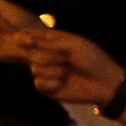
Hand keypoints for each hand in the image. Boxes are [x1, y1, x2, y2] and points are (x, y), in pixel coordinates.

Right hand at [11, 26, 125, 106]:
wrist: (104, 83)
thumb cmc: (93, 60)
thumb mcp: (73, 45)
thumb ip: (49, 42)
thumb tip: (26, 39)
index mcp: (54, 43)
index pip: (33, 37)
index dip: (26, 38)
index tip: (21, 39)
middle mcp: (48, 57)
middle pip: (32, 54)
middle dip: (48, 57)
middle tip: (65, 59)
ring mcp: (47, 72)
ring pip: (35, 69)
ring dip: (54, 71)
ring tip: (67, 73)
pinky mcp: (48, 88)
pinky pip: (39, 83)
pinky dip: (52, 83)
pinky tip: (63, 84)